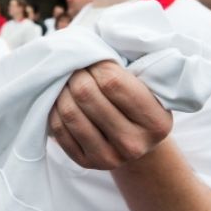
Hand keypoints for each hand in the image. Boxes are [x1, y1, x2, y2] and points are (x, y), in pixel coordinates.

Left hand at [48, 60, 171, 169]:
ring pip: (70, 113)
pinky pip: (59, 130)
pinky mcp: (87, 163)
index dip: (96, 64)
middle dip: (77, 74)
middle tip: (77, 67)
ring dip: (62, 89)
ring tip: (68, 80)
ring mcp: (109, 158)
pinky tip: (61, 98)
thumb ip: (130, 69)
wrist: (139, 142)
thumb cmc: (140, 103)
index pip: (112, 82)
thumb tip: (90, 47)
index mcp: (156, 121)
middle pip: (87, 95)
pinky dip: (55, 108)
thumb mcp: (148, 86)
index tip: (94, 59)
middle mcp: (134, 144)